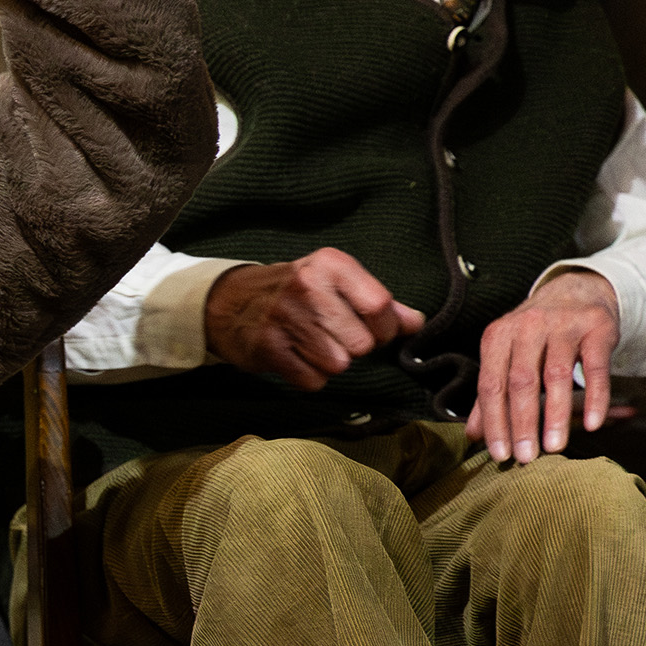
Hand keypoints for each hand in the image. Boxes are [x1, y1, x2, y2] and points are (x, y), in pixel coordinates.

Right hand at [204, 248, 425, 390]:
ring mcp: (285, 318)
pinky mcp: (268, 347)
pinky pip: (311, 380)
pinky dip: (309, 376)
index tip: (372, 328)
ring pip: (338, 364)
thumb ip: (377, 301)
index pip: (380, 305)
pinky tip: (296, 357)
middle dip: (355, 347)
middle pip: (362, 343)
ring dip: (330, 363)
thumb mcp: (335, 282)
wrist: (229, 301)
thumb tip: (416, 324)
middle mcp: (308, 287)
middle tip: (336, 337)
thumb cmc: (294, 291)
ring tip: (312, 345)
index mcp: (330, 265)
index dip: (385, 327)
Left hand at [467, 269, 619, 462]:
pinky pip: (595, 369)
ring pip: (557, 376)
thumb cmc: (536, 332)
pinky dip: (595, 398)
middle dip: (522, 423)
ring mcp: (563, 325)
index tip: (500, 454)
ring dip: (556, 416)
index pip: (491, 384)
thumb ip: (491, 393)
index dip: (494, 422)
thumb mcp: (507, 355)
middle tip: (527, 458)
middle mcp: (528, 326)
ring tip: (555, 447)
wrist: (577, 291)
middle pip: (521, 382)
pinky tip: (593, 424)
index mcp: (498, 336)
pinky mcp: (597, 328)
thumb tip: (472, 435)